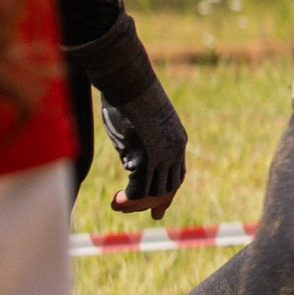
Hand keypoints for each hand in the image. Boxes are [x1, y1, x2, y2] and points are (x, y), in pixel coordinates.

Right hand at [86, 14, 188, 215]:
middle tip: (144, 213)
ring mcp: (162, 155)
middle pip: (168, 187)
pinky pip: (139, 191)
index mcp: (177, 139)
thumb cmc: (128, 96)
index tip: (158, 206)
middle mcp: (175, 149)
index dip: (167, 191)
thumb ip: (140, 146)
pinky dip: (128, 201)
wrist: (128, 81)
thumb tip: (132, 163)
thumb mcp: (139, 124)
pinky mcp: (148, 158)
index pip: (177, 174)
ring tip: (118, 203)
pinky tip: (116, 200)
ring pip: (154, 192)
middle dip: (154, 203)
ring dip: (136, 204)